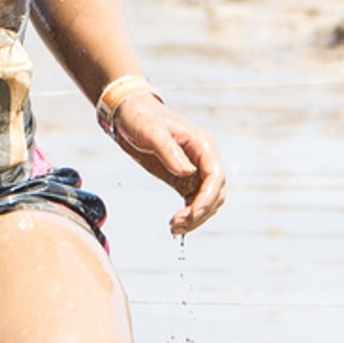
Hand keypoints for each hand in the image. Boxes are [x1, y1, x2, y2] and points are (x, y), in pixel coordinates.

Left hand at [109, 95, 225, 234]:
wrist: (127, 114)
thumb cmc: (141, 118)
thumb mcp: (152, 132)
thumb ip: (169, 151)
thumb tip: (188, 173)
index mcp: (202, 145)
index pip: (216, 176)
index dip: (208, 198)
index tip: (192, 213)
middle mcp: (203, 158)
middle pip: (215, 193)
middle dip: (200, 212)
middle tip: (177, 225)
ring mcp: (195, 169)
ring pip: (207, 201)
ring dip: (195, 217)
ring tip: (174, 228)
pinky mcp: (183, 178)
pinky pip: (194, 201)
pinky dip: (188, 214)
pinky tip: (175, 224)